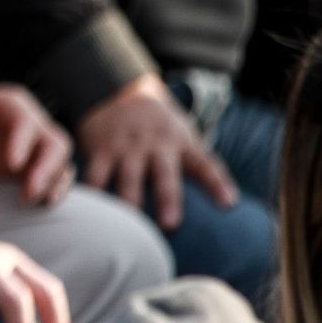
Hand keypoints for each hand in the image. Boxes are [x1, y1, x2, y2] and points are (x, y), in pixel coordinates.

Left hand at [0, 86, 73, 205]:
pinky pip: (59, 177)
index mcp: (8, 104)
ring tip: (34, 200)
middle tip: (30, 191)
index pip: (26, 121)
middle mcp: (30, 122)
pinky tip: (42, 203)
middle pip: (55, 141)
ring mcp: (38, 145)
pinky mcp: (40, 166)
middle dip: (48, 168)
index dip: (24, 142)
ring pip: (62, 161)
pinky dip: (55, 189)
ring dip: (54, 182)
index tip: (12, 165)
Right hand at [78, 73, 235, 231]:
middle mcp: (155, 144)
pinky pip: (95, 174)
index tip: (228, 204)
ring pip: (128, 176)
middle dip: (167, 198)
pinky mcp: (100, 149)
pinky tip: (90, 212)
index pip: (204, 164)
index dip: (217, 184)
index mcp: (181, 144)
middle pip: (164, 173)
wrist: (120, 93)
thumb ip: (202, 169)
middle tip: (170, 225)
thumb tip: (230, 206)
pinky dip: (92, 193)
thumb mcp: (185, 140)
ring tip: (127, 229)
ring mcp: (126, 146)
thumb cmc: (160, 129)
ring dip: (129, 201)